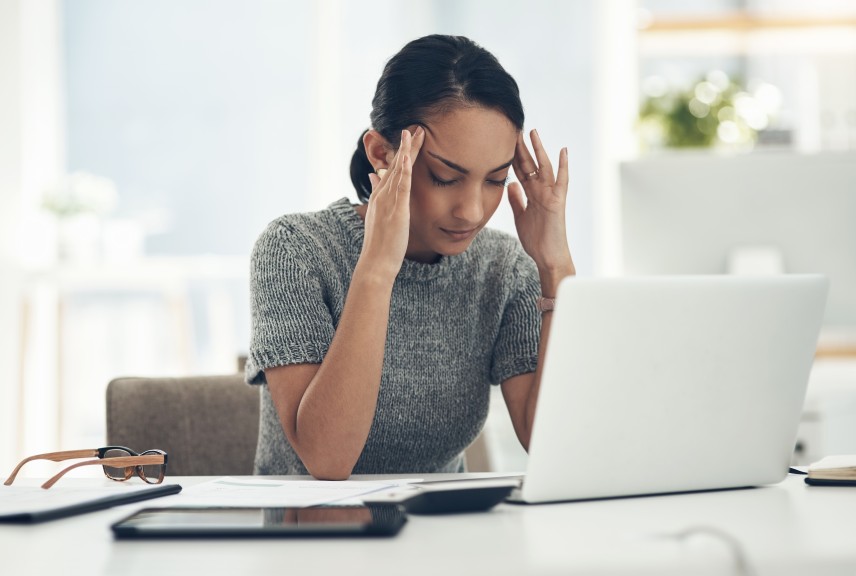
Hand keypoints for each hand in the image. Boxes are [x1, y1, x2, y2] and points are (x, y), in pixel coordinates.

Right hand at [359, 127, 424, 279]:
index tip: (409, 138)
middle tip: (415, 127)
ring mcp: (387, 202)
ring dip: (406, 151)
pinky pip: (400, 187)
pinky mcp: (395, 210)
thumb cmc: (381, 245)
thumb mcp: (379, 217)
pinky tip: (407, 156)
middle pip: (395, 165)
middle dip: (406, 146)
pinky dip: (403, 170)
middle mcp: (382, 196)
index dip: (401, 153)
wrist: (375, 263)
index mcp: (380, 198)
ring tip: (415, 132)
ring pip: (398, 171)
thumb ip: (378, 196)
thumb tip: (376, 176)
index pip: (392, 170)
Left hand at [508, 130, 574, 284]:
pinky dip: (563, 166)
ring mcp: (550, 195)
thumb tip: (510, 184)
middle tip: (513, 129)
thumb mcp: (520, 216)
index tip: (502, 140)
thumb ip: (516, 200)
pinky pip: (561, 181)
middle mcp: (541, 191)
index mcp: (531, 194)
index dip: (512, 156)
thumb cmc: (536, 239)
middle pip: (529, 164)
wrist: (547, 257)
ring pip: (543, 167)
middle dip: (521, 147)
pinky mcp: (558, 202)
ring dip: (538, 150)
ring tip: (533, 132)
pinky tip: (563, 151)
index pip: (520, 170)